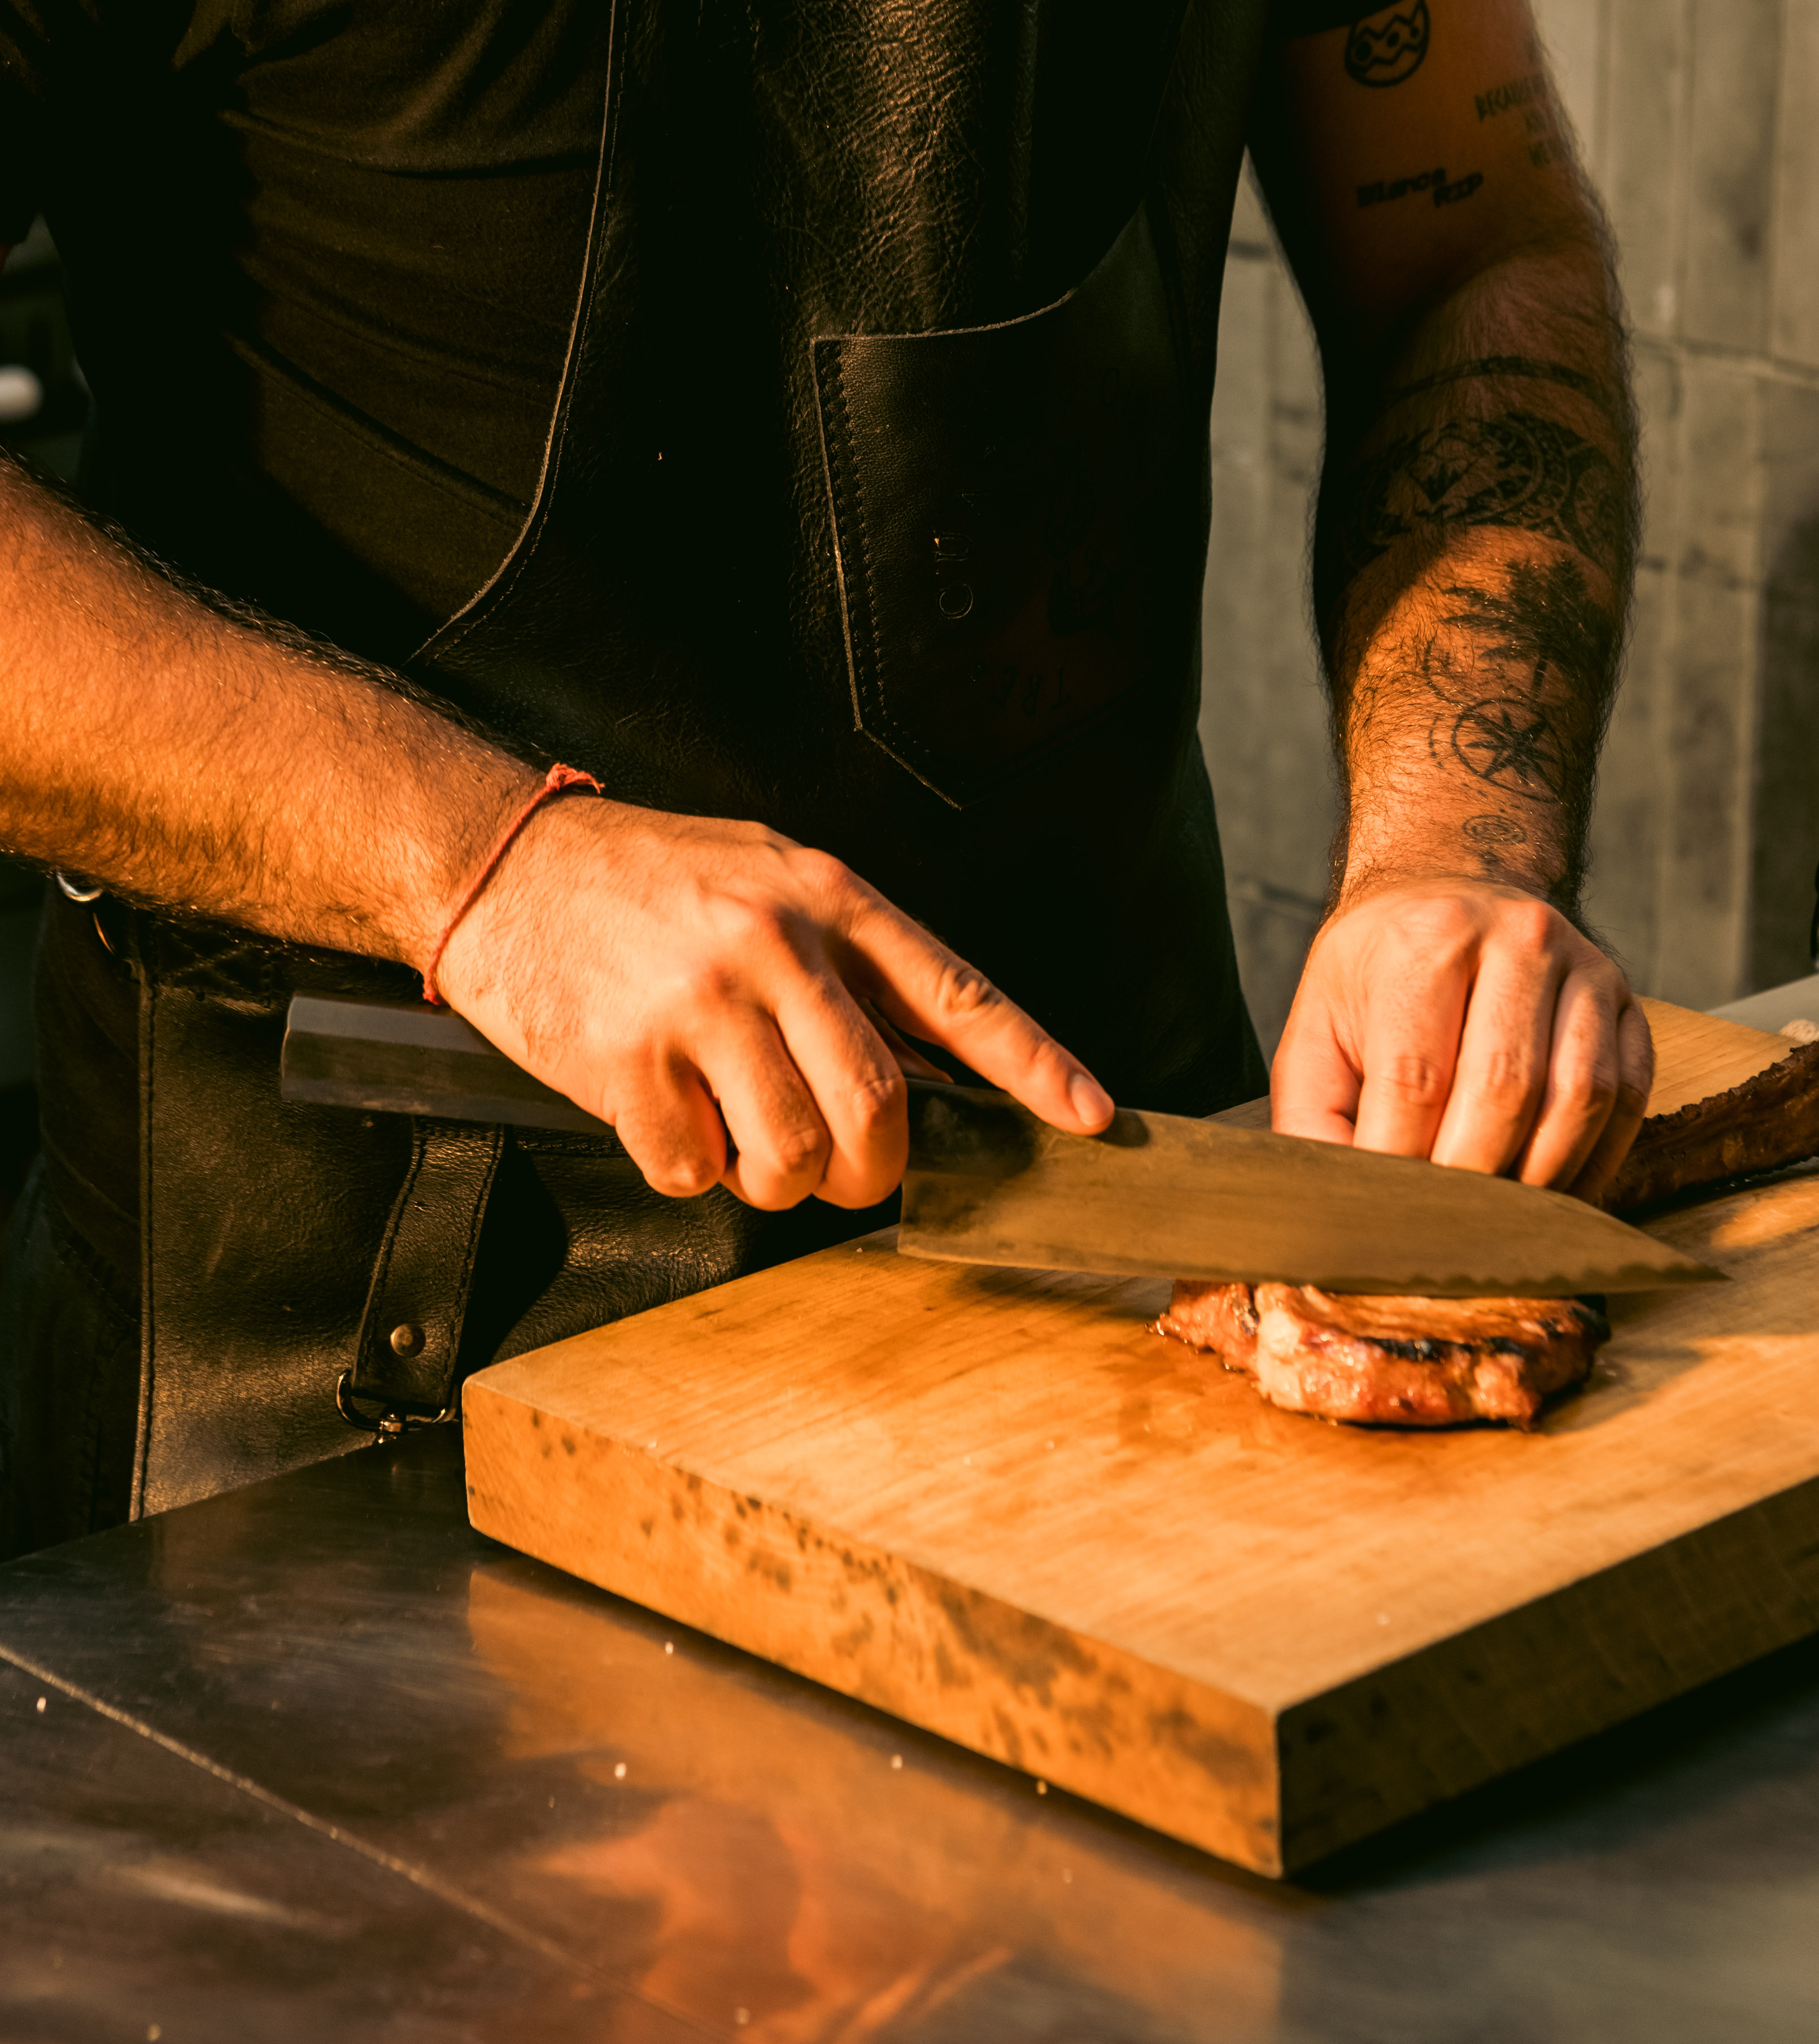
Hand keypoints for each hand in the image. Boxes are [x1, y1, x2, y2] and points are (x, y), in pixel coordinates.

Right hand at [433, 798, 1111, 1211]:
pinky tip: (666, 1115)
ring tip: (738, 1135)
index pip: (956, 993)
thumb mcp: (769, 877)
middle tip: (838, 1170)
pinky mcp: (624, 1060)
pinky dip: (689, 1168)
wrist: (504, 863)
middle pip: (876, 1108)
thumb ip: (852, 961)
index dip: (1033, 1064)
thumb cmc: (645, 880)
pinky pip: (693, 1169)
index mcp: (826, 897)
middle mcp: (772, 945)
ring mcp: (698, 1004)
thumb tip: (938, 1058)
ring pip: (789, 1156)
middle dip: (868, 1170)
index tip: (1090, 1117)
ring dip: (774, 1180)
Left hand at [1270, 872, 1651, 1191]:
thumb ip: (1313, 1119)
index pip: (1416, 1081)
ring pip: (1580, 1099)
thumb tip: (1334, 1209)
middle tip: (1443, 1231)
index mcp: (1427, 939)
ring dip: (1540, 1181)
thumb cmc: (1379, 975)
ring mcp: (1586, 967)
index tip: (1384, 1223)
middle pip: (1505, 1091)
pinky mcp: (1629, 1003)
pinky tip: (1552, 1192)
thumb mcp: (1317, 1028)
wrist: (1452, 889)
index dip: (1401, 1167)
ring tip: (1498, 1220)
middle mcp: (1517, 939)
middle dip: (1473, 1182)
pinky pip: (1629, 1099)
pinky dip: (1593, 1161)